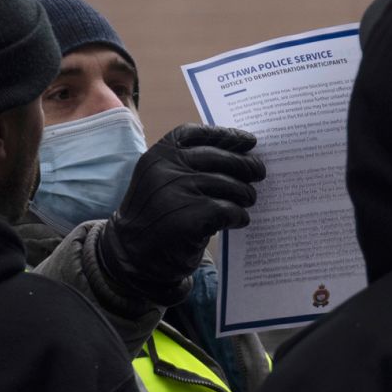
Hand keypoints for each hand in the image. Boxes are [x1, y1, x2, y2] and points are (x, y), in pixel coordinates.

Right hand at [98, 124, 265, 305]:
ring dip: (244, 193)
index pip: (198, 135)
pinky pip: (227, 209)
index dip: (226, 135)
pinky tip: (239, 220)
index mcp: (159, 154)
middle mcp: (166, 168)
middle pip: (219, 158)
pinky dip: (238, 215)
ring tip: (249, 200)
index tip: (249, 141)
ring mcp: (176, 192)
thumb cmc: (156, 216)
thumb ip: (187, 165)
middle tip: (259, 173)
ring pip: (228, 184)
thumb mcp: (161, 181)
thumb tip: (238, 155)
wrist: (132, 256)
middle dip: (244, 165)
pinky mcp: (189, 218)